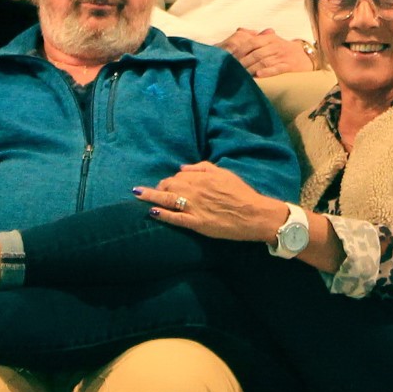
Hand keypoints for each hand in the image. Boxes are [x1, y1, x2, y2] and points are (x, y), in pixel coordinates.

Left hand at [136, 161, 289, 241]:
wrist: (254, 214)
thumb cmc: (242, 193)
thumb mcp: (225, 173)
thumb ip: (203, 168)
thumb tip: (183, 168)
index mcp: (201, 178)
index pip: (177, 176)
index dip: (170, 180)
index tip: (167, 185)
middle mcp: (195, 190)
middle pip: (169, 186)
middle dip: (159, 187)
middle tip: (154, 191)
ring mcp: (194, 207)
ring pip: (167, 200)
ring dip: (150, 196)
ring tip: (138, 194)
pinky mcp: (197, 223)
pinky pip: (175, 218)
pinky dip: (163, 215)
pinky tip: (152, 212)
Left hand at [223, 28, 314, 77]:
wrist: (307, 56)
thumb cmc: (285, 49)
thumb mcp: (272, 39)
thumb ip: (256, 36)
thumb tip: (239, 30)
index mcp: (270, 38)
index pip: (252, 42)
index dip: (240, 50)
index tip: (230, 57)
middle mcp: (276, 46)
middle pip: (256, 53)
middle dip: (243, 62)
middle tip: (232, 69)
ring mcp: (282, 56)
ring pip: (264, 62)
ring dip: (251, 68)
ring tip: (241, 75)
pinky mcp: (289, 66)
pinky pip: (276, 69)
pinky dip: (267, 72)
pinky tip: (258, 75)